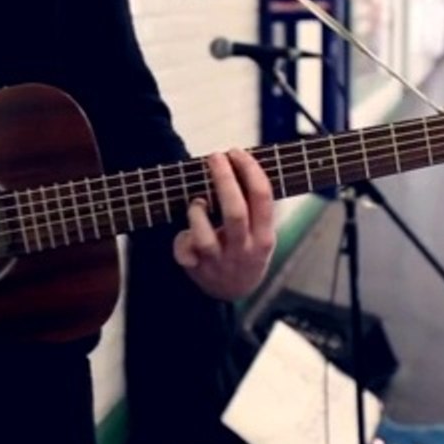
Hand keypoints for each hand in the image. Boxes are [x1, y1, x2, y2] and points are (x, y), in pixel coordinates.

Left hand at [172, 149, 275, 301]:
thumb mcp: (260, 232)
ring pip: (204, 236)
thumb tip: (240, 161)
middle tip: (215, 156)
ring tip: (197, 201)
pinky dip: (180, 238)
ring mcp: (219, 262)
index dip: (249, 170)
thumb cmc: (246, 248)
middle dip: (224, 179)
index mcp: (263, 237)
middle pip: (235, 212)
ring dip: (196, 212)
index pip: (262, 197)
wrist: (234, 290)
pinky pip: (183, 252)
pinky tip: (185, 233)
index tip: (237, 152)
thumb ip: (255, 206)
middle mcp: (243, 250)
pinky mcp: (198, 269)